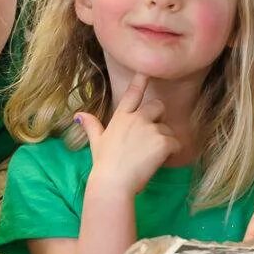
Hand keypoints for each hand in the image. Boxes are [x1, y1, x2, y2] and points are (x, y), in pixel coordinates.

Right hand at [75, 73, 178, 197]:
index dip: (140, 80)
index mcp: (121, 117)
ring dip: (164, 141)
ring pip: (168, 128)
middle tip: (152, 136)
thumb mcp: (96, 143)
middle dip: (159, 117)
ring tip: (150, 157)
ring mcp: (150, 129)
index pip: (132, 94)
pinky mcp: (162, 142)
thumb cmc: (104, 165)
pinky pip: (176, 143)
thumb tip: (78, 114)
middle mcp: (136, 119)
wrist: (113, 183)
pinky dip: (172, 152)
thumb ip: (91, 125)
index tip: (146, 70)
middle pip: (158, 106)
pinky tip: (160, 162)